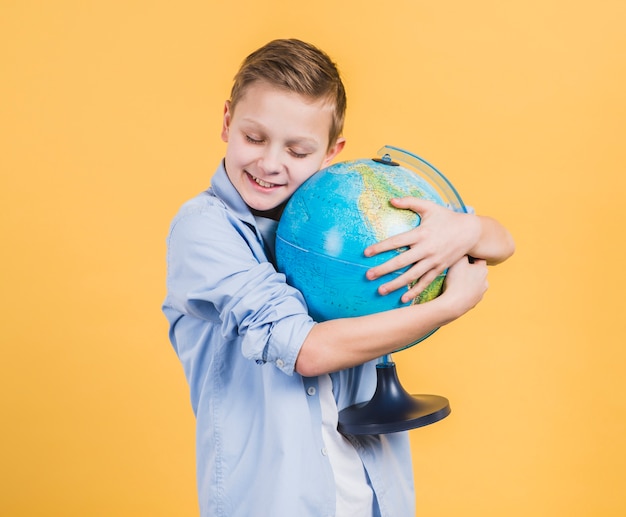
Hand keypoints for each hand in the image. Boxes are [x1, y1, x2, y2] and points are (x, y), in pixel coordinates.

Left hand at [364, 197, 479, 302]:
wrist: (470, 232)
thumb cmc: (447, 217)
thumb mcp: (429, 206)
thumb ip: (409, 202)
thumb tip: (391, 200)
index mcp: (421, 233)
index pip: (396, 241)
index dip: (381, 247)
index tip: (366, 253)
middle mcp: (426, 249)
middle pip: (401, 262)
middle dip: (383, 269)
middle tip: (368, 276)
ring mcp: (433, 261)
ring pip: (411, 275)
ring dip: (395, 284)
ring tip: (381, 290)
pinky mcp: (439, 268)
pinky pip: (425, 282)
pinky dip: (415, 291)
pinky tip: (403, 299)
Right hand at [440, 256, 487, 316]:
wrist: (453, 304)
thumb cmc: (456, 280)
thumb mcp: (458, 261)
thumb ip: (462, 253)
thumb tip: (464, 247)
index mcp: (483, 270)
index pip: (478, 258)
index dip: (469, 257)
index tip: (461, 257)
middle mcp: (485, 282)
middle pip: (476, 271)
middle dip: (468, 269)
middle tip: (456, 269)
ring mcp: (481, 293)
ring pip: (474, 283)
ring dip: (467, 281)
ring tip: (455, 281)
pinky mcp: (474, 302)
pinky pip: (469, 293)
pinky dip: (464, 291)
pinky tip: (455, 291)